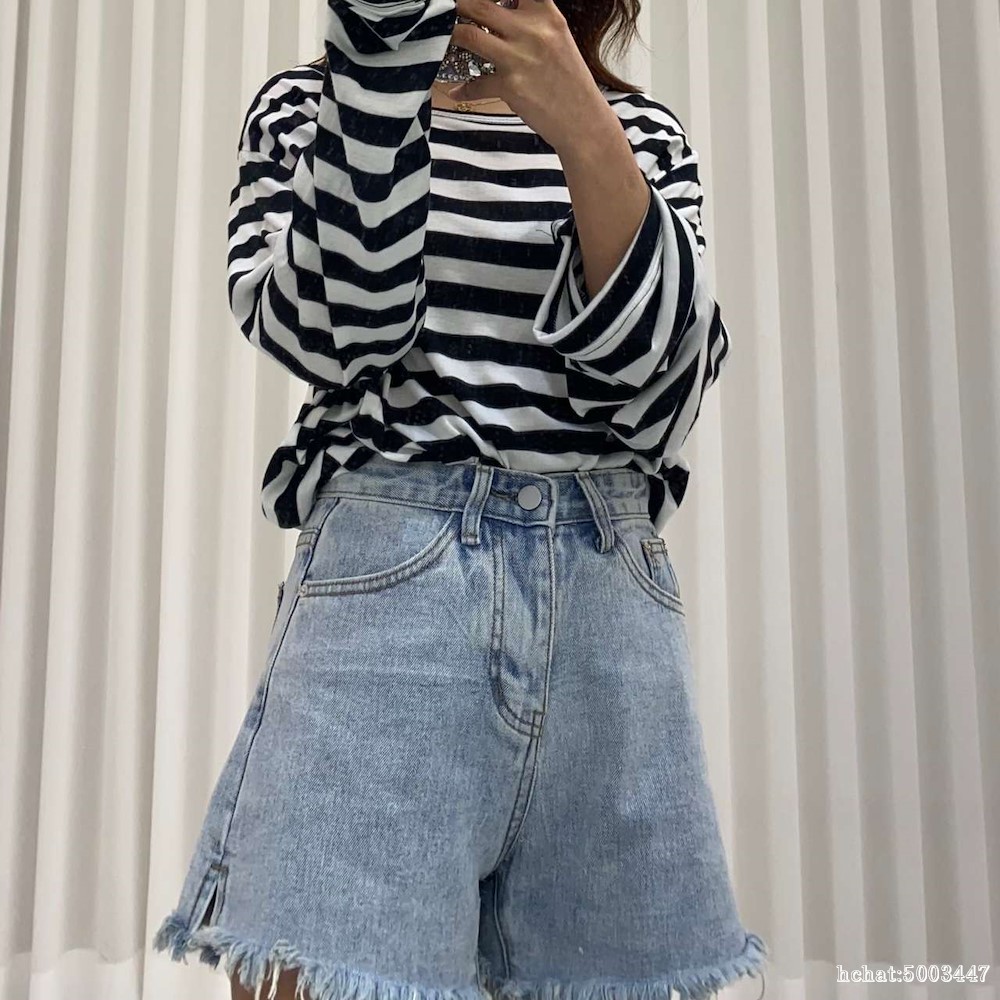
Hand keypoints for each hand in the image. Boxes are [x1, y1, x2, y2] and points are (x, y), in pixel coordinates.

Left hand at [443, 0, 609, 152]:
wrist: (583, 121)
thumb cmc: (570, 82)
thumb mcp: (558, 38)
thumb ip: (533, 20)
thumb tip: (502, 12)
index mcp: (547, 15)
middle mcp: (533, 31)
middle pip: (481, 3)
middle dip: (459, 3)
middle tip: (444, 6)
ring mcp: (520, 58)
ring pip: (470, 35)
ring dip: (451, 34)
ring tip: (442, 35)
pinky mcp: (510, 86)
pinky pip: (476, 84)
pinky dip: (463, 90)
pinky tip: (456, 92)